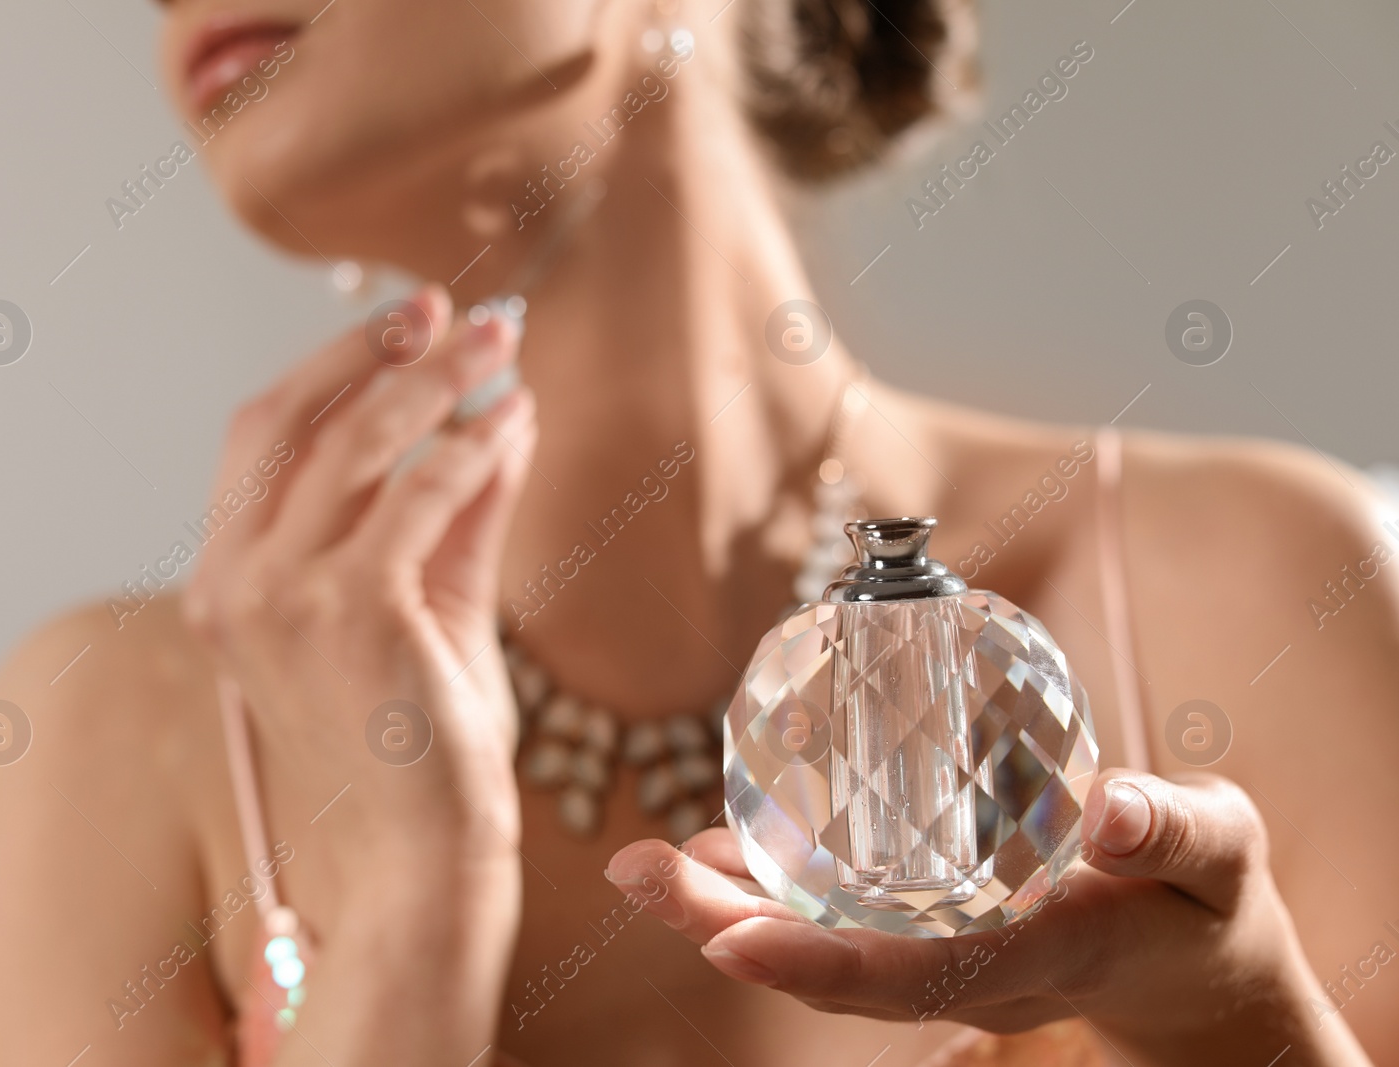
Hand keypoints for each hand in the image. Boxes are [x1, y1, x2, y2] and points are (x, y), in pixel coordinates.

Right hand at [183, 284, 536, 863]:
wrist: (427, 851)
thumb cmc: (423, 738)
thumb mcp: (433, 600)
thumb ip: (456, 508)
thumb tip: (502, 408)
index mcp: (228, 582)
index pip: (261, 440)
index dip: (333, 368)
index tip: (407, 323)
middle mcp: (232, 586)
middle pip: (285, 420)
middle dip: (370, 351)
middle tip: (450, 308)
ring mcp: (280, 600)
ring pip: (354, 445)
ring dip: (433, 381)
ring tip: (498, 344)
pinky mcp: (348, 613)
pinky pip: (417, 495)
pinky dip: (471, 447)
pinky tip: (512, 421)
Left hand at [608, 770, 1373, 1066]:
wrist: (1197, 967)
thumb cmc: (1205, 902)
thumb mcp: (1218, 857)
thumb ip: (1170, 830)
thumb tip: (1106, 805)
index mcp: (1039, 954)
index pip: (916, 971)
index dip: (820, 961)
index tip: (730, 941)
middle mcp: (972, 970)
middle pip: (837, 967)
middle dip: (732, 929)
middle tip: (638, 876)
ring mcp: (946, 959)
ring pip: (824, 948)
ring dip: (730, 910)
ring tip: (644, 869)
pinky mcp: (935, 934)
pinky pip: (842, 924)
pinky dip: (774, 892)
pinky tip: (717, 852)